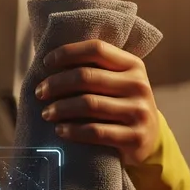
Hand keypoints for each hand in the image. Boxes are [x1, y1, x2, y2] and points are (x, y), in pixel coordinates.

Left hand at [36, 40, 159, 164]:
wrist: (149, 140)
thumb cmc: (120, 105)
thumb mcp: (117, 83)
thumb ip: (94, 70)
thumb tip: (49, 64)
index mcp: (133, 65)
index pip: (97, 49)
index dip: (68, 52)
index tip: (46, 63)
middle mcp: (139, 85)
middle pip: (87, 76)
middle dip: (56, 83)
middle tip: (40, 92)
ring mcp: (139, 112)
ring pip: (89, 104)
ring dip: (60, 108)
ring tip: (46, 113)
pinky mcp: (135, 137)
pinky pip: (96, 131)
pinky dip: (73, 130)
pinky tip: (60, 130)